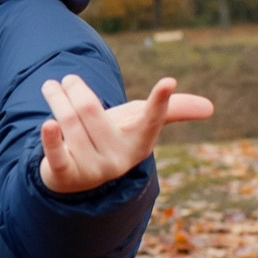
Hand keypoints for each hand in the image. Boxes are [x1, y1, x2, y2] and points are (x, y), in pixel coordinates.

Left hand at [39, 76, 213, 193]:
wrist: (76, 178)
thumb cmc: (111, 140)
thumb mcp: (137, 126)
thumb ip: (168, 112)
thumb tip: (210, 108)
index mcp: (139, 144)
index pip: (151, 121)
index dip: (159, 102)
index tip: (167, 82)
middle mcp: (117, 159)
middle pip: (91, 111)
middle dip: (76, 89)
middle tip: (68, 79)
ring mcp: (91, 169)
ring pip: (69, 122)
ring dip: (57, 99)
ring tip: (51, 87)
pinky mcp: (65, 175)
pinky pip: (57, 154)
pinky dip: (50, 138)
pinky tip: (46, 124)